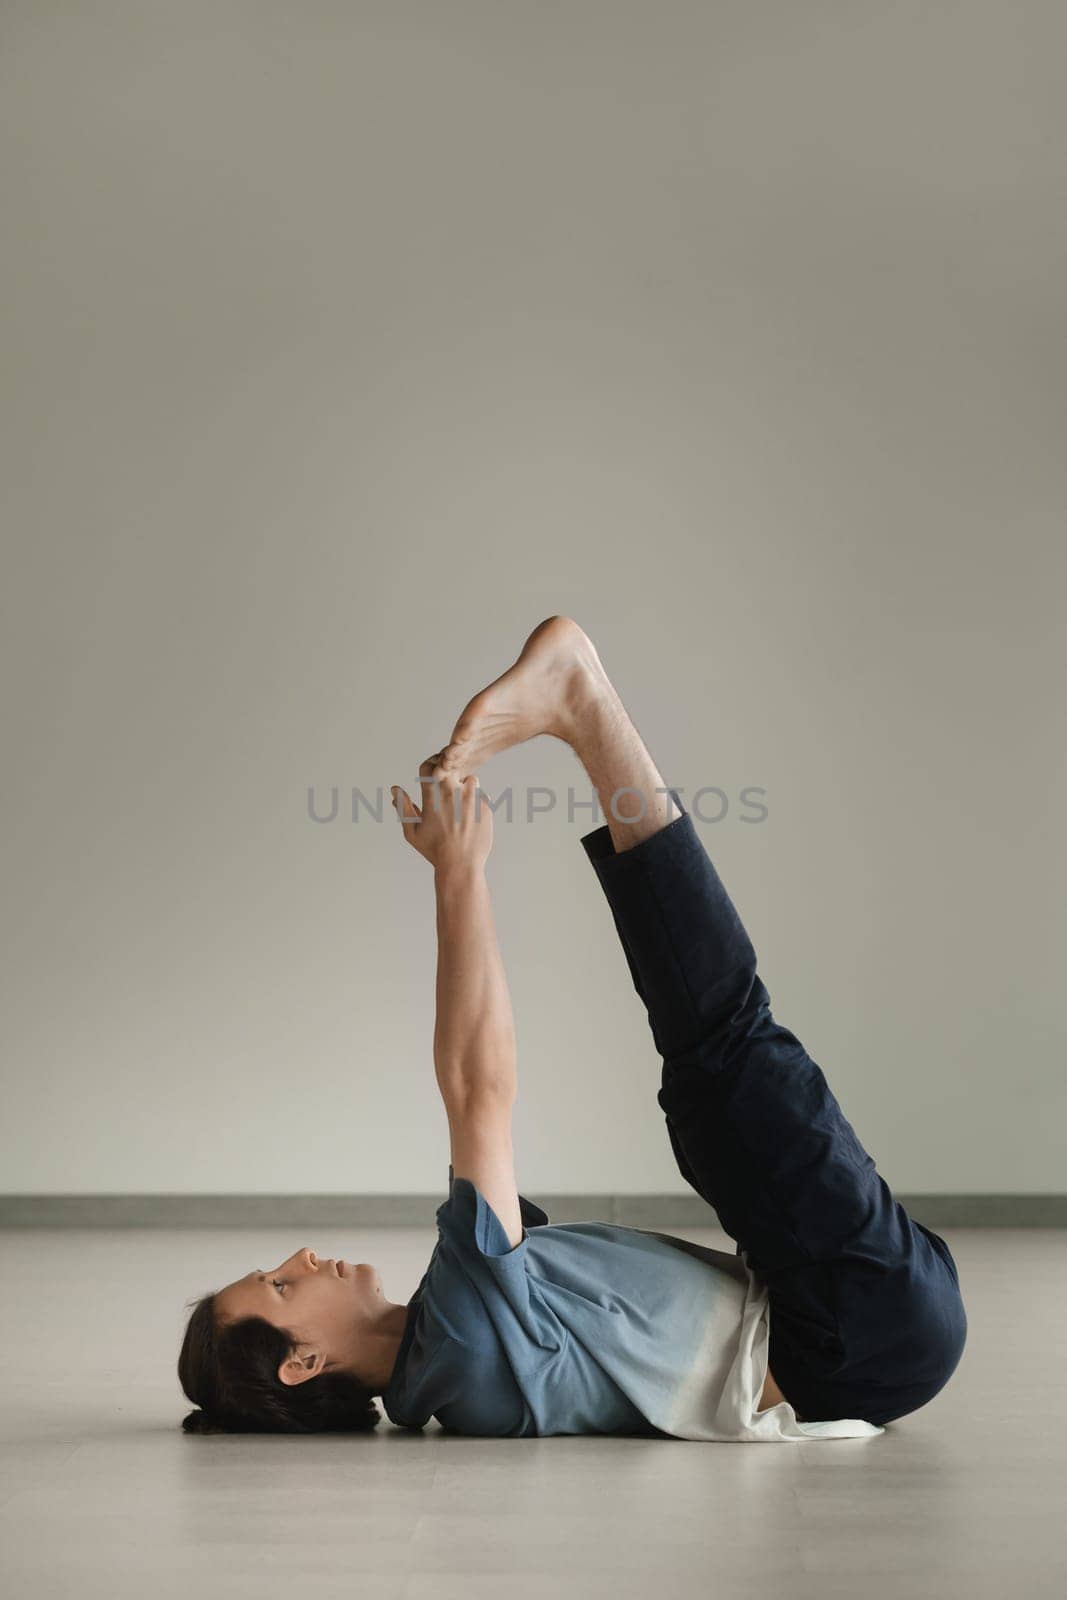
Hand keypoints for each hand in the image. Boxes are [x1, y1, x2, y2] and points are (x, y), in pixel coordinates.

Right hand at [391, 753, 492, 870]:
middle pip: (452, 770)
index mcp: (432, 795)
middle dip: (450, 777)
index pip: (429, 766)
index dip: (431, 767)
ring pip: (470, 780)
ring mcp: (471, 797)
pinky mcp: (485, 805)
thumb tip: (394, 789)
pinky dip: (477, 804)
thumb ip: (403, 806)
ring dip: (466, 789)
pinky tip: (471, 820)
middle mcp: (452, 791)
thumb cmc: (434, 849)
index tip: (434, 774)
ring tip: (461, 810)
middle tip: (449, 795)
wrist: (460, 865)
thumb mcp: (412, 830)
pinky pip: (482, 796)